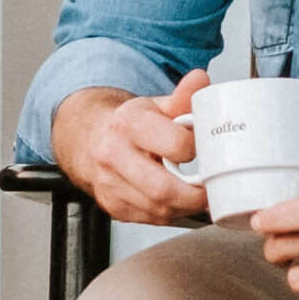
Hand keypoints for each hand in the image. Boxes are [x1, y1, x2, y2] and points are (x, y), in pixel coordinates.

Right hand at [51, 74, 212, 224]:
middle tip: (209, 189)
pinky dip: (169, 214)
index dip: (195, 151)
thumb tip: (201, 80)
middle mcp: (113, 154)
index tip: (204, 152)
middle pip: (163, 189)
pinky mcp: (112, 206)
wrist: (89, 138)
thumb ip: (182, 97)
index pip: (175, 145)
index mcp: (128, 123)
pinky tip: (174, 201)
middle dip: (194, 195)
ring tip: (194, 195)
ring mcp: (109, 183)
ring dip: (184, 207)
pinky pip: (150, 220)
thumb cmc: (128, 125)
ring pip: (158, 210)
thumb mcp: (154, 106)